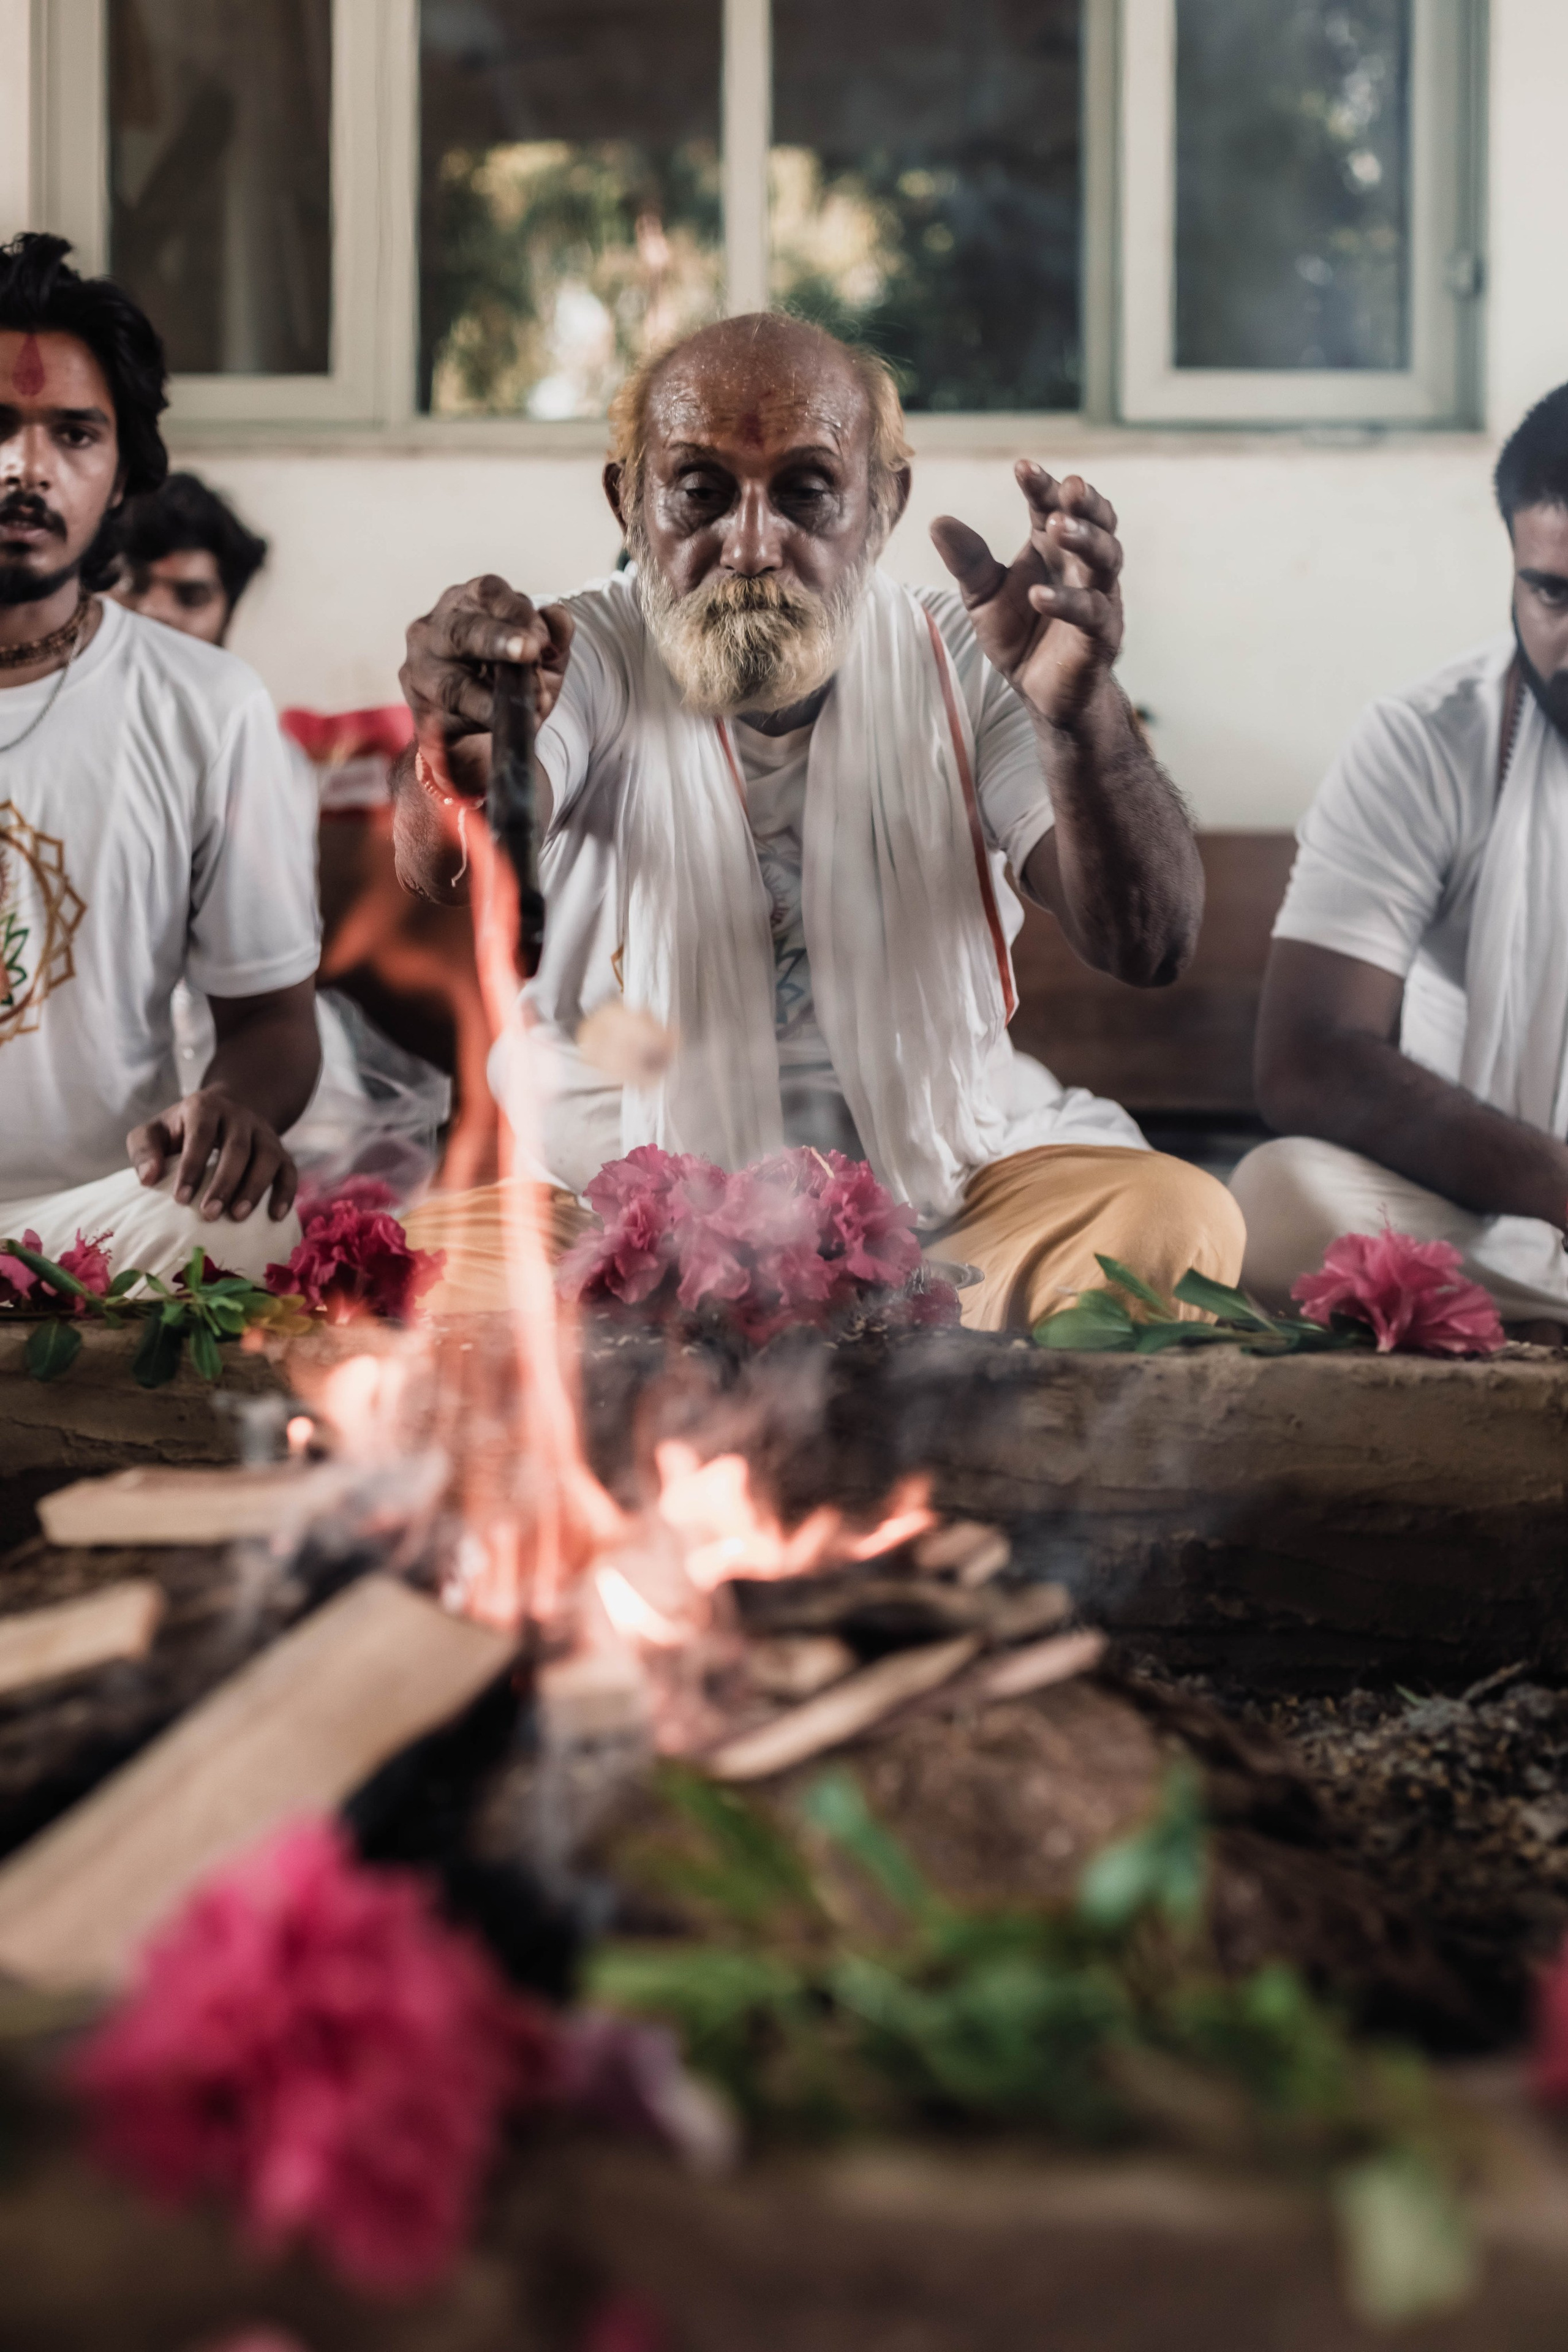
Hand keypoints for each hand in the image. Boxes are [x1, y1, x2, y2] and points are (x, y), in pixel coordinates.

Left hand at [128, 1088, 297, 1223]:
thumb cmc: (183, 1130)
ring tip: (237, 1216)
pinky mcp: (281, 1150)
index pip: (201, 1136)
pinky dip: (286, 1193)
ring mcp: (263, 1133)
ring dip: (254, 1189)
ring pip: (267, 1158)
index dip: (192, 1167)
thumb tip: (148, 1179)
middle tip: (209, 1214)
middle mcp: (239, 1117)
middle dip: (224, 1183)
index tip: (180, 1200)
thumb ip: (144, 1149)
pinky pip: (289, 1170)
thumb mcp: (156, 1130)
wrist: (227, 1109)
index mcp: (205, 1108)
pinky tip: (276, 1216)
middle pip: (237, 1149)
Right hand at [399, 574, 574, 796]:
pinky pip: (448, 719)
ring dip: (490, 697)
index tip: (541, 638)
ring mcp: (421, 668)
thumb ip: (553, 634)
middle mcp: (435, 628)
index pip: (488, 593)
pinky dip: (480, 723)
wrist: (479, 720)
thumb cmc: (508, 672)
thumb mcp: (541, 652)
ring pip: (451, 684)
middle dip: (497, 640)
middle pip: (461, 631)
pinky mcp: (419, 708)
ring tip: (528, 704)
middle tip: (529, 650)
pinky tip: (504, 725)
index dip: (516, 613)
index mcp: (468, 602)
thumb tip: (557, 616)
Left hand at [930, 465, 1123, 729]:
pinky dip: (1067, 600)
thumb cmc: (1020, 637)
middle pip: (1097, 522)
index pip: (1053, 506)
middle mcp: (1082, 567)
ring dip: (1084, 538)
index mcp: (1053, 549)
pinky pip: (1091, 612)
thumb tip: (938, 521)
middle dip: (1084, 503)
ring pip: (1106, 559)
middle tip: (1067, 487)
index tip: (1023, 467)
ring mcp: (1098, 599)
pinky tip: (1039, 594)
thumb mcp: (984, 596)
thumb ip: (968, 561)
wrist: (1041, 694)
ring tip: (1055, 526)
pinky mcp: (1100, 636)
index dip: (1042, 485)